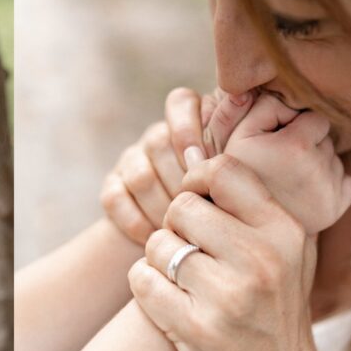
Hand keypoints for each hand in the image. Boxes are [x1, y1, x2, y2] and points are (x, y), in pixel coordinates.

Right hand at [101, 87, 267, 243]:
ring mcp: (132, 161)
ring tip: (180, 231)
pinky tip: (152, 238)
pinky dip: (136, 221)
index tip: (199, 162)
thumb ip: (238, 151)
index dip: (187, 128)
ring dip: (160, 206)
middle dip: (178, 181)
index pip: (181, 101)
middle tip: (197, 210)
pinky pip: (115, 197)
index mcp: (192, 125)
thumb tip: (238, 117)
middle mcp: (159, 137)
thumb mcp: (238, 181)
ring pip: (140, 174)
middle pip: (159, 141)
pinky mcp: (112, 186)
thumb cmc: (228, 213)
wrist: (184, 249)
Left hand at [129, 154, 349, 350]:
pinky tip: (165, 296)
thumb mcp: (288, 247)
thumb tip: (200, 150)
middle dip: (175, 224)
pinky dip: (145, 284)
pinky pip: (143, 281)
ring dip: (159, 257)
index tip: (194, 197)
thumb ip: (255, 202)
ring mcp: (229, 297)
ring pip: (158, 244)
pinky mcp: (196, 329)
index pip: (223, 171)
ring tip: (180, 274)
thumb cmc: (274, 299)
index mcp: (283, 231)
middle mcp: (261, 260)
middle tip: (188, 246)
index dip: (196, 178)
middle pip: (182, 207)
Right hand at [222, 93, 350, 234]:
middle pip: (326, 139)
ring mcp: (330, 190)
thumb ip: (261, 105)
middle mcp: (319, 167)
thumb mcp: (238, 135)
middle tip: (281, 161)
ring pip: (334, 159)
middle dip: (308, 143)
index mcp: (296, 145)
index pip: (317, 118)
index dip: (297, 125)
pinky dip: (330, 184)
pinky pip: (346, 182)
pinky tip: (304, 190)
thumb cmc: (238, 175)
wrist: (244, 225)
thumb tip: (285, 94)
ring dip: (318, 163)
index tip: (279, 139)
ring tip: (289, 177)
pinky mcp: (336, 208)